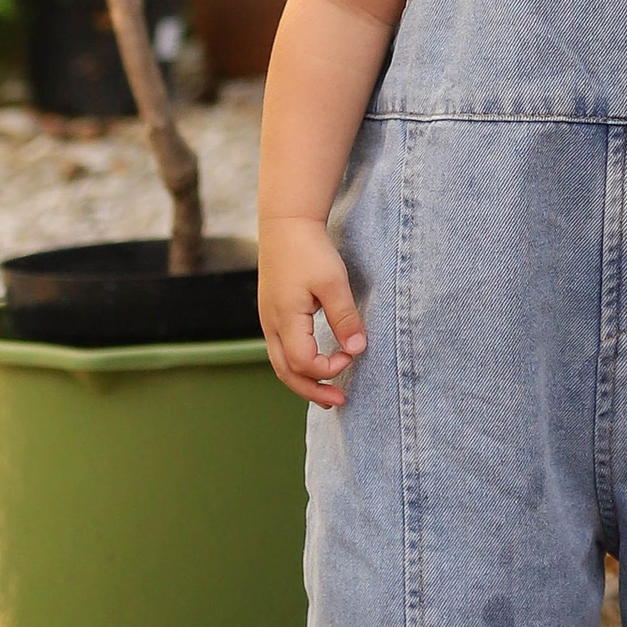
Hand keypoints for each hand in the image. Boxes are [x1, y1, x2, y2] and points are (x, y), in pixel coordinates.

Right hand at [259, 215, 365, 405]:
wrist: (285, 225)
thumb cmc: (310, 250)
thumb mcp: (333, 282)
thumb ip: (345, 317)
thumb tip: (358, 349)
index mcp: (285, 320)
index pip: (304, 363)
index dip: (329, 367)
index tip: (352, 353)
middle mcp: (271, 325)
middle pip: (287, 373)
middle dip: (312, 391)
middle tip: (338, 402)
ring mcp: (268, 321)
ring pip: (280, 364)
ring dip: (303, 382)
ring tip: (325, 395)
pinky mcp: (272, 315)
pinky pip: (280, 351)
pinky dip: (297, 366)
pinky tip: (314, 366)